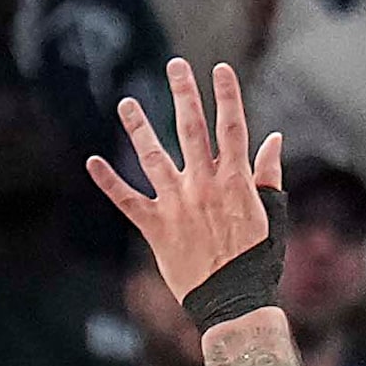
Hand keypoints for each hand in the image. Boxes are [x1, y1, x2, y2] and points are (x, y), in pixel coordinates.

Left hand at [88, 60, 278, 306]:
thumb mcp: (273, 214)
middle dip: (184, 93)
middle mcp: (204, 185)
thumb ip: (269, 176)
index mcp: (236, 180)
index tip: (218, 68)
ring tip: (127, 102)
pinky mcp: (155, 227)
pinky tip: (93, 161)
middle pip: (192, 129)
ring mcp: (177, 204)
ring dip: (139, 127)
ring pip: (154, 156)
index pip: (232, 127)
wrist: (233, 300)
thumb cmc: (258, 259)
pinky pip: (127, 200)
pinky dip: (109, 181)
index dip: (226, 95)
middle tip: (175, 64)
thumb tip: (273, 139)